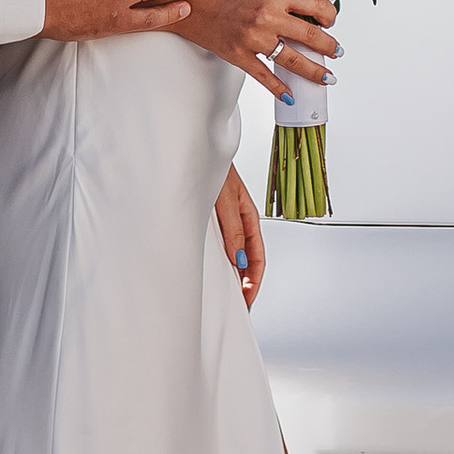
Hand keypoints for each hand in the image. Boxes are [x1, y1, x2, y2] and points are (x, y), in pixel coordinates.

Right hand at [182, 0, 338, 103]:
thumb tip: (299, 3)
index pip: (317, 5)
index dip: (330, 15)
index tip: (331, 20)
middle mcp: (268, 16)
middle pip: (312, 35)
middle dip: (329, 46)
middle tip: (337, 51)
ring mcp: (254, 39)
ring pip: (294, 60)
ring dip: (315, 70)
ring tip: (327, 77)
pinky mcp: (239, 55)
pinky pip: (265, 77)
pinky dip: (280, 89)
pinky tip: (290, 95)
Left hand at [216, 166, 264, 308]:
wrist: (196, 150)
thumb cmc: (215, 169)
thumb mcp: (226, 200)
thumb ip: (233, 228)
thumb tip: (238, 259)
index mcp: (250, 218)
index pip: (257, 257)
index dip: (254, 281)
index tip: (247, 299)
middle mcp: (239, 222)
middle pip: (247, 260)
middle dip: (245, 284)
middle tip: (237, 304)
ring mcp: (225, 222)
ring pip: (232, 254)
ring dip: (231, 274)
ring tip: (225, 294)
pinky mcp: (210, 221)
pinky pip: (217, 246)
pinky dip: (217, 262)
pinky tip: (210, 270)